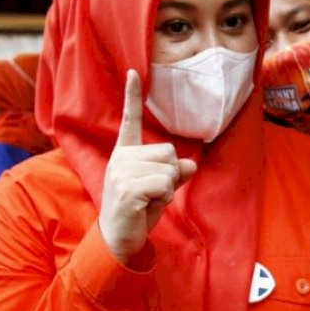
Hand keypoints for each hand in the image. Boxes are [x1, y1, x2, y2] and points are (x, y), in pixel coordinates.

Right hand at [98, 70, 196, 264]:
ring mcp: (121, 171)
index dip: (132, 95)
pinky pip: (164, 184)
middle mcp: (121, 158)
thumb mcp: (162, 188)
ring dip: (168, 188)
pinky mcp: (127, 187)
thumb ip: (175, 173)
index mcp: (127, 153)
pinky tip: (146, 206)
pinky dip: (163, 197)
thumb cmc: (140, 210)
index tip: (133, 72)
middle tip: (153, 192)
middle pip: (169, 152)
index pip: (131, 119)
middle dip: (171, 174)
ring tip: (148, 199)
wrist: (119, 238)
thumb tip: (191, 164)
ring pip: (169, 168)